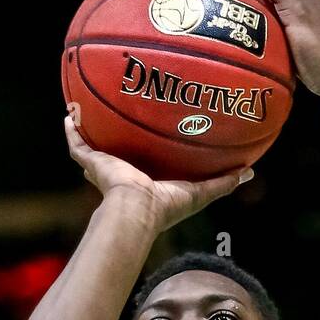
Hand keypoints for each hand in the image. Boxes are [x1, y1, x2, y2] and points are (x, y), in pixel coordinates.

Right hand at [64, 116, 252, 232]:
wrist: (138, 209)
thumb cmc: (168, 206)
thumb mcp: (201, 192)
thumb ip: (224, 183)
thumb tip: (251, 173)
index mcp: (145, 182)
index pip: (145, 165)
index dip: (149, 154)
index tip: (154, 138)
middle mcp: (123, 175)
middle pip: (117, 155)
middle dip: (116, 140)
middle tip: (119, 121)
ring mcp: (105, 169)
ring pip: (94, 147)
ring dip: (91, 130)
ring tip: (87, 110)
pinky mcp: (92, 163)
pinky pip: (77, 144)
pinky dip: (72, 130)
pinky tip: (69, 113)